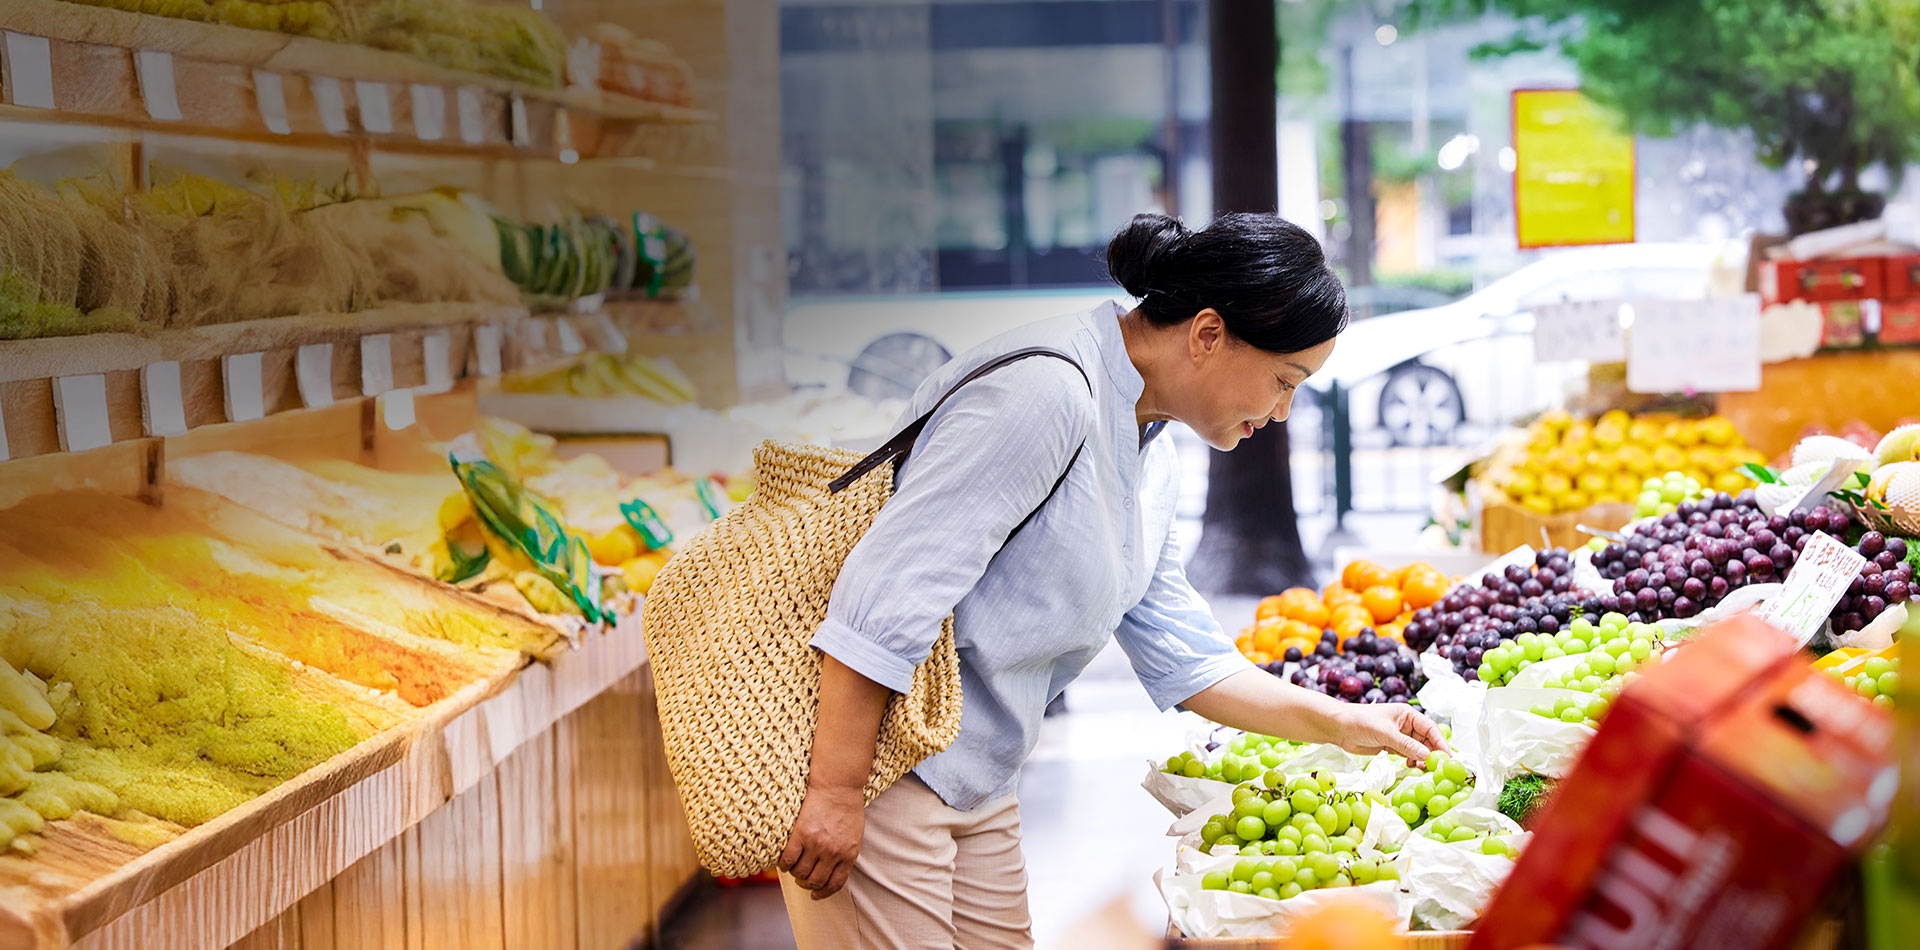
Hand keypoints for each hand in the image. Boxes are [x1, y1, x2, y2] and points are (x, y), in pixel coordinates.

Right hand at [780, 784, 864, 899]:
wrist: (838, 786)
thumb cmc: (848, 809)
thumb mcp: (855, 836)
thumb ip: (846, 855)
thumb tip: (834, 873)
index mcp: (848, 854)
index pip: (834, 884)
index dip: (823, 893)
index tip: (815, 895)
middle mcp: (832, 852)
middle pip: (815, 881)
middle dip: (807, 885)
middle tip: (802, 880)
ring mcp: (816, 844)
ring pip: (800, 873)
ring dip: (795, 875)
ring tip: (794, 869)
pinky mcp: (800, 834)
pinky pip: (788, 860)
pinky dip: (784, 866)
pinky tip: (784, 863)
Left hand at [1327, 702, 1450, 766]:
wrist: (1339, 728)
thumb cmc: (1360, 722)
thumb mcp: (1385, 733)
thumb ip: (1406, 745)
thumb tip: (1427, 756)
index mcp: (1407, 715)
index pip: (1430, 728)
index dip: (1440, 742)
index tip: (1447, 756)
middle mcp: (1406, 725)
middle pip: (1426, 740)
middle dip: (1432, 753)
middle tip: (1438, 768)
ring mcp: (1399, 736)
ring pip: (1418, 749)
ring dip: (1422, 759)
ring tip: (1424, 770)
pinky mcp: (1391, 746)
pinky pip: (1407, 755)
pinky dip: (1412, 762)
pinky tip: (1411, 767)